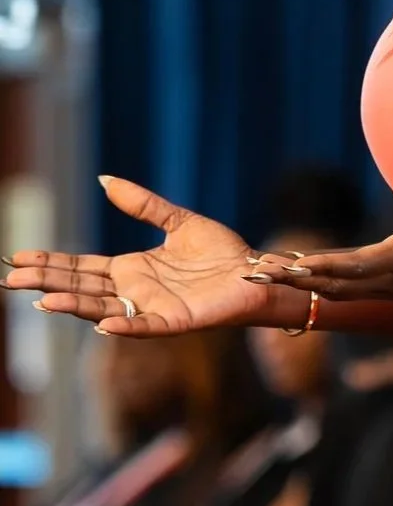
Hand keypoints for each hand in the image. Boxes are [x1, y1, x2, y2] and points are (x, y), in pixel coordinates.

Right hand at [3, 175, 296, 334]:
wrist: (256, 272)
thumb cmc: (220, 252)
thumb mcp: (177, 220)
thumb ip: (142, 204)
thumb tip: (104, 179)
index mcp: (132, 269)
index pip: (82, 267)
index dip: (51, 263)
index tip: (19, 258)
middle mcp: (135, 292)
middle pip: (82, 288)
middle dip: (48, 283)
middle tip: (11, 280)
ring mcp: (152, 309)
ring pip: (104, 310)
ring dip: (74, 306)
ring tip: (43, 301)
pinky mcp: (176, 322)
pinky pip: (145, 326)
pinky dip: (124, 326)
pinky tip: (102, 323)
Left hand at [254, 154, 392, 307]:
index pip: (356, 265)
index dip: (323, 266)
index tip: (292, 266)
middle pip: (337, 284)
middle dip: (297, 280)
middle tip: (258, 275)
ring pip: (342, 291)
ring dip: (306, 284)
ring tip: (271, 276)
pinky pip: (354, 291)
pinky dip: (326, 286)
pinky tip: (309, 281)